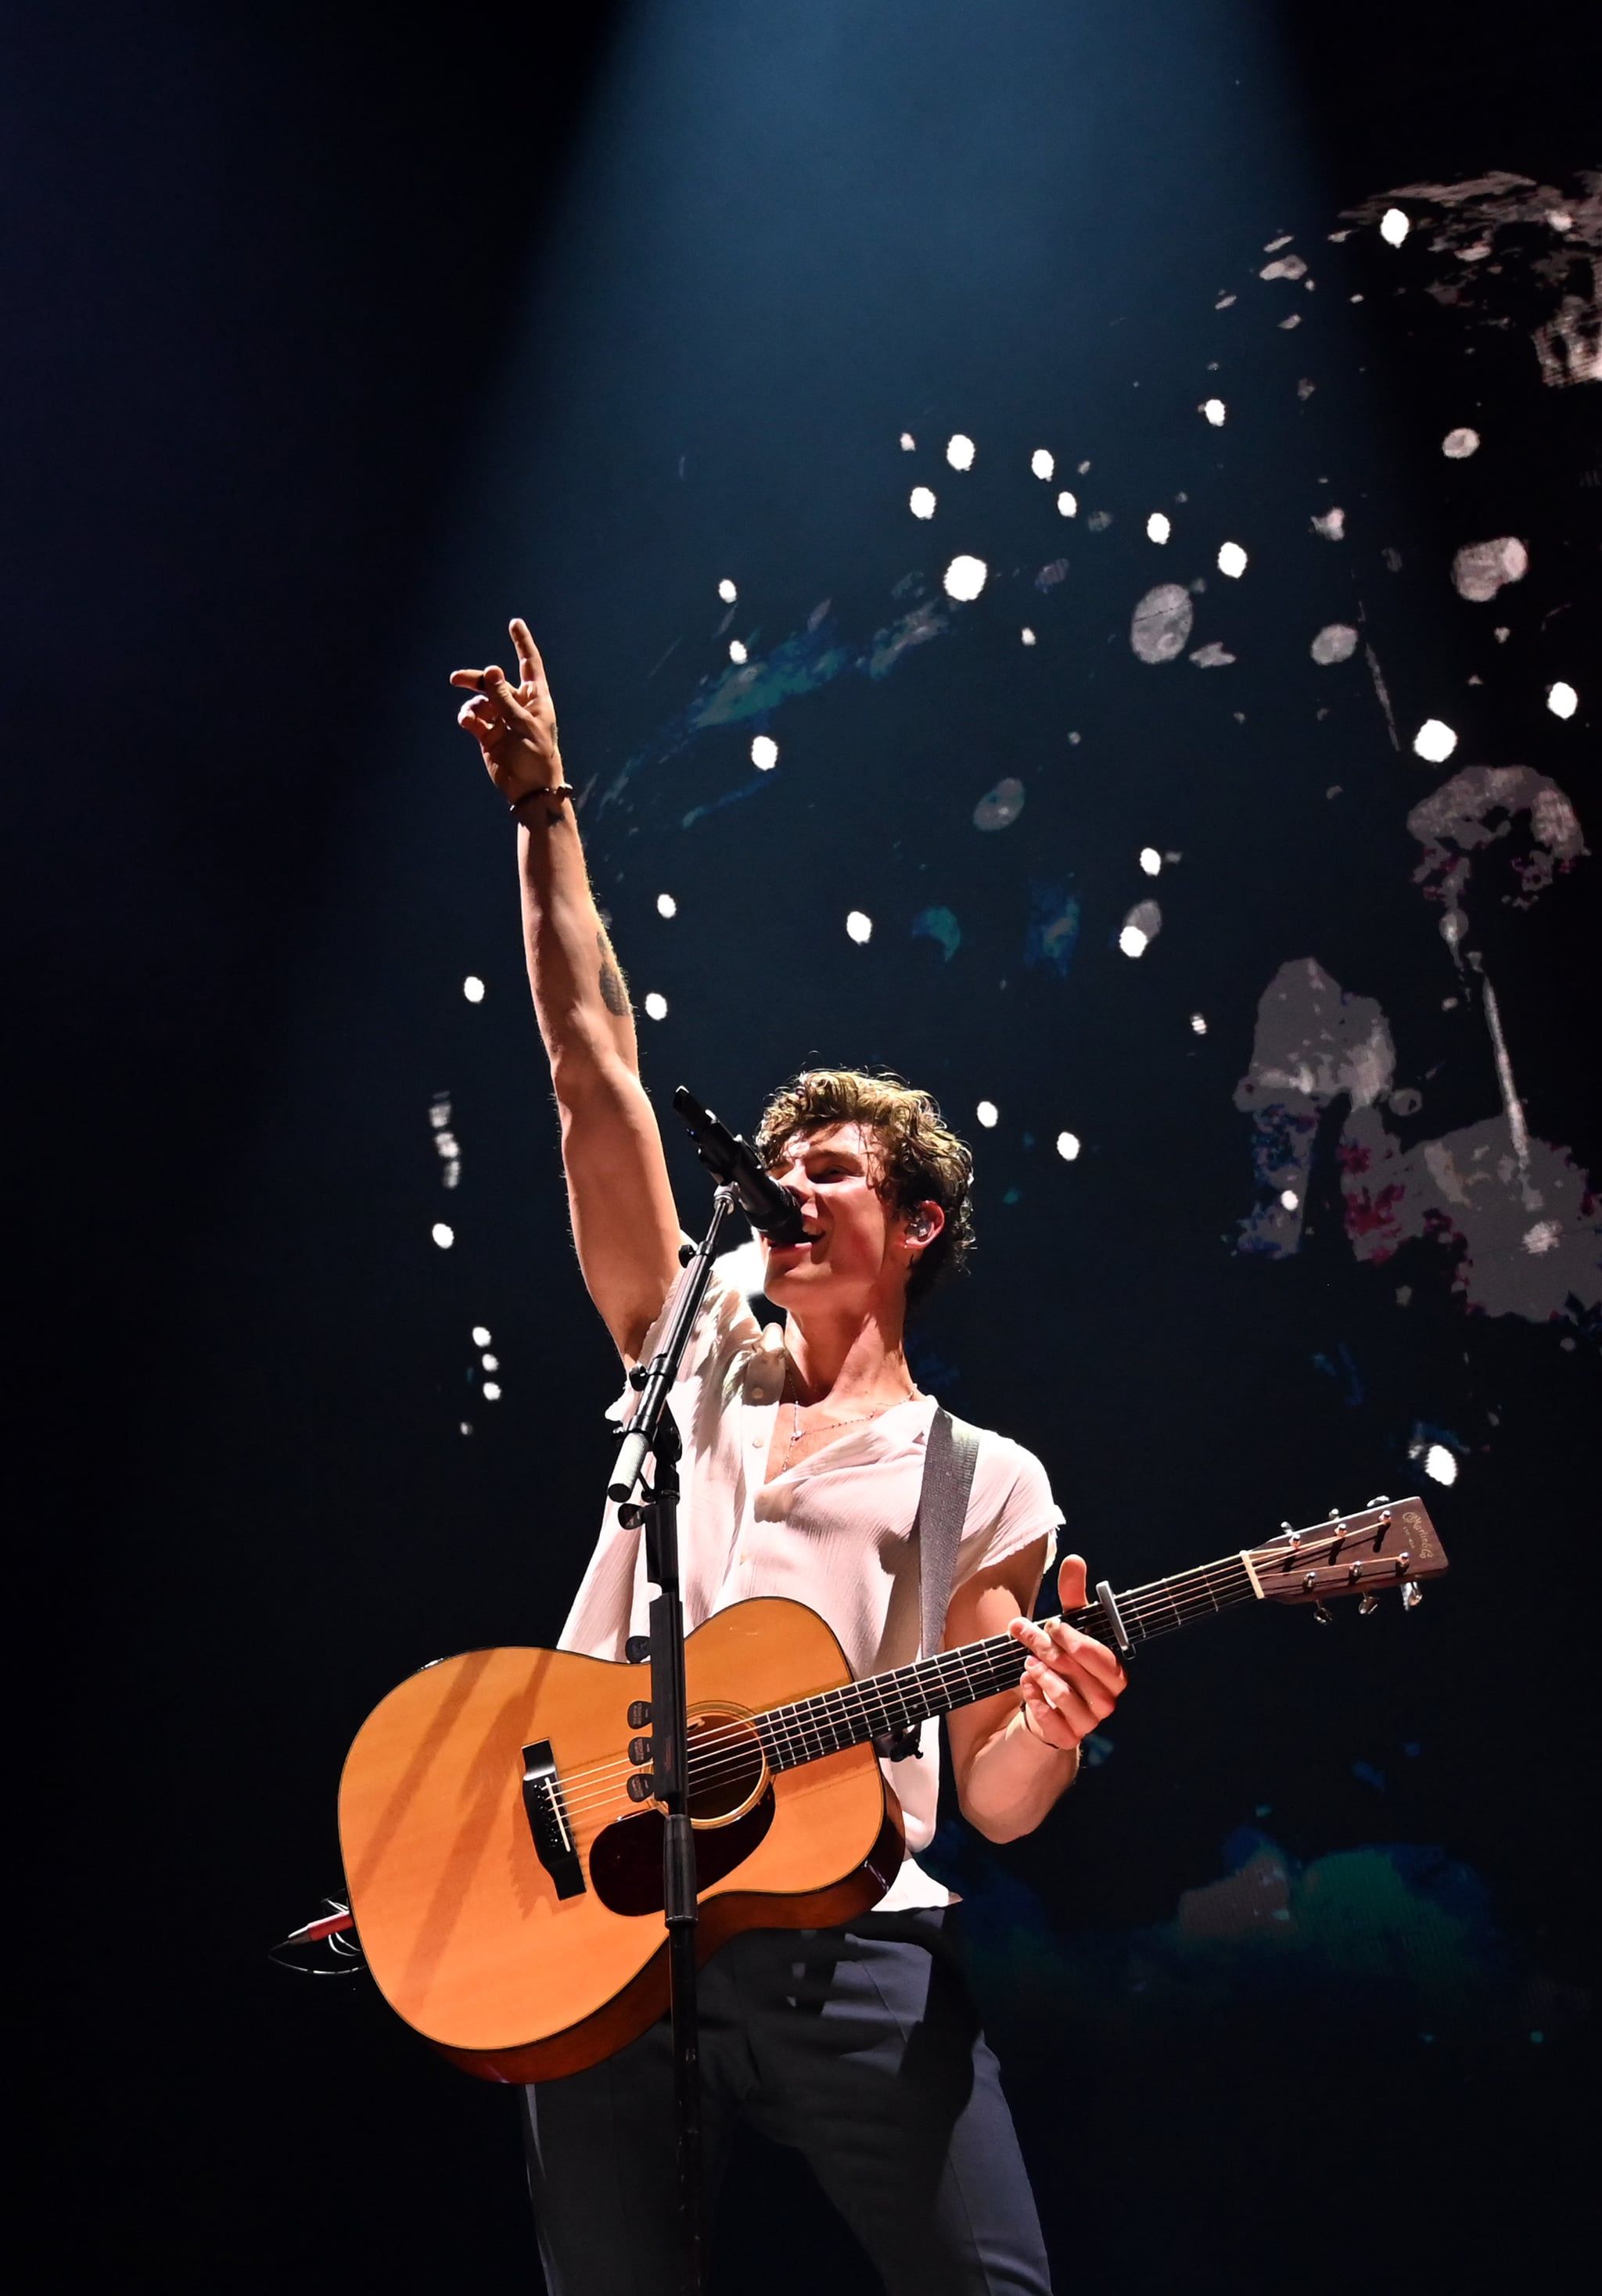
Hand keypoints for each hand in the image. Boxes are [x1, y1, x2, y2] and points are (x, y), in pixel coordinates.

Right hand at [450, 619, 561, 801]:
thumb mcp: (522, 723)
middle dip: (477, 679)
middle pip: (494, 681)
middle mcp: (517, 704)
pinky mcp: (488, 733)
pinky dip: (468, 717)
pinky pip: (473, 717)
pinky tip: (467, 722)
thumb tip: (491, 669)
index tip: (514, 623)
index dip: (522, 643)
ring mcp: (501, 718)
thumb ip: (504, 697)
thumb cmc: (536, 754)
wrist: (529, 787)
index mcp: (535, 697)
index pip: (528, 663)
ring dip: (472, 704)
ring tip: (469, 717)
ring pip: (480, 699)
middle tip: (457, 679)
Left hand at [1006, 1553, 1126, 1753]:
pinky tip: (1026, 1688)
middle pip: (1080, 1673)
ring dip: (1043, 1675)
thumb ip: (1073, 1597)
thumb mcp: (1065, 1630)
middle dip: (1050, 1650)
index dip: (1075, 1640)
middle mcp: (1107, 1701)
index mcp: (1114, 1673)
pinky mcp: (1067, 1739)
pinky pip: (1054, 1725)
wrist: (1044, 1709)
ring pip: (1067, 1697)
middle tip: (1026, 1635)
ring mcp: (1089, 1723)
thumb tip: (1075, 1560)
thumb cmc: (1061, 1665)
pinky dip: (1037, 1704)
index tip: (1051, 1624)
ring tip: (1027, 1664)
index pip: (1100, 1656)